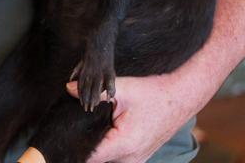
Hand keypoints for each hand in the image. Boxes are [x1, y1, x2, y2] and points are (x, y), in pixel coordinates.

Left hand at [66, 73, 199, 162]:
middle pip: (96, 160)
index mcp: (124, 144)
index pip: (90, 157)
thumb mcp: (125, 89)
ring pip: (106, 160)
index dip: (74, 148)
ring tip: (89, 130)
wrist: (182, 97)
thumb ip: (97, 92)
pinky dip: (108, 149)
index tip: (62, 140)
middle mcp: (131, 158)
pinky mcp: (139, 158)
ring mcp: (136, 160)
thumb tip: (69, 89)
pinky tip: (103, 134)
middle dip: (83, 147)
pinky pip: (117, 159)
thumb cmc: (155, 93)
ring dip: (97, 149)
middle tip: (74, 130)